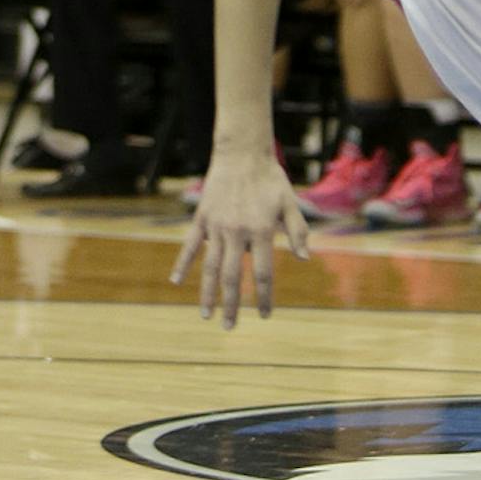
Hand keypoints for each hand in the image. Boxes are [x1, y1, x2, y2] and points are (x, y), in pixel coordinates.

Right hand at [174, 145, 309, 326]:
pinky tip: (176, 282)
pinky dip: (183, 263)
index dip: (264, 297)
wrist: (242, 151)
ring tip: (205, 315)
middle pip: (233, 277)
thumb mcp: (290, 202)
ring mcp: (217, 225)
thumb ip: (297, 231)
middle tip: (229, 328)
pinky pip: (190, 244)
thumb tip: (304, 259)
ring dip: (208, 293)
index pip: (263, 274)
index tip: (264, 316)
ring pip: (211, 266)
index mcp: (261, 231)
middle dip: (232, 305)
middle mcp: (237, 232)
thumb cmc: (270, 178)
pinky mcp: (203, 217)